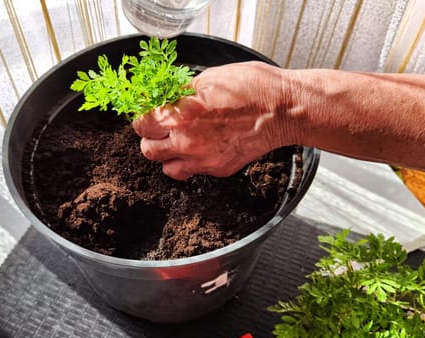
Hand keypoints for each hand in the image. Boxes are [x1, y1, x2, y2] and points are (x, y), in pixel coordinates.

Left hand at [132, 61, 293, 179]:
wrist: (282, 109)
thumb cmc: (251, 88)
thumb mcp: (209, 78)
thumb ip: (182, 93)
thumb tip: (164, 97)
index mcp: (180, 115)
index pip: (142, 125)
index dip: (143, 118)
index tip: (148, 114)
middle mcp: (186, 142)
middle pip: (148, 150)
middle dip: (150, 138)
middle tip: (160, 128)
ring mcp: (202, 159)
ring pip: (166, 167)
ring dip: (167, 154)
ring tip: (177, 141)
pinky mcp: (218, 169)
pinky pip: (191, 171)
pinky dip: (189, 162)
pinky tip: (198, 148)